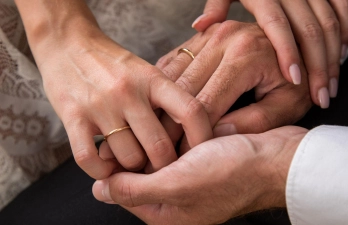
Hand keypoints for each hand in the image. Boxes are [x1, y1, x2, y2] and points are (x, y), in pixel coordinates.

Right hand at [27, 14, 212, 177]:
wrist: (67, 44)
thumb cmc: (113, 64)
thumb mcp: (145, 72)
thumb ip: (166, 100)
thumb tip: (191, 136)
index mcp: (153, 79)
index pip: (190, 111)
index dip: (202, 137)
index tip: (201, 154)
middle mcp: (128, 92)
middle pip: (159, 146)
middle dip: (164, 166)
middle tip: (161, 168)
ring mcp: (100, 106)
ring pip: (128, 157)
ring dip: (132, 168)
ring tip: (131, 162)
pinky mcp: (73, 117)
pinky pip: (89, 159)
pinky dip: (101, 172)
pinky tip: (105, 167)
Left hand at [92, 126, 307, 224]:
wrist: (276, 158)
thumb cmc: (233, 174)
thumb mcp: (178, 185)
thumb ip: (137, 190)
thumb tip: (100, 191)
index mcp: (167, 214)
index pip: (124, 192)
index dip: (115, 168)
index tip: (113, 142)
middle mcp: (176, 199)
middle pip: (140, 175)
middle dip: (136, 153)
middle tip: (132, 127)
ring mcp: (190, 180)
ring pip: (158, 158)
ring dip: (153, 141)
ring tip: (150, 119)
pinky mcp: (203, 162)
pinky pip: (177, 149)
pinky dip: (172, 136)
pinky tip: (169, 118)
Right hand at [156, 21, 311, 150]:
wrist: (300, 46)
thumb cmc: (297, 80)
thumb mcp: (287, 106)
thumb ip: (255, 122)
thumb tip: (216, 135)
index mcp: (246, 55)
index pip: (206, 104)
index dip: (193, 135)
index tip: (187, 158)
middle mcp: (223, 38)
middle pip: (181, 89)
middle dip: (171, 123)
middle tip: (166, 149)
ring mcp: (210, 33)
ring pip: (171, 75)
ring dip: (163, 105)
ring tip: (161, 131)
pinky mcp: (202, 34)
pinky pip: (173, 62)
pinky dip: (166, 86)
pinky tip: (166, 106)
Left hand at [192, 0, 347, 107]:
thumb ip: (216, 5)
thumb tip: (200, 27)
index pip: (277, 24)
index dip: (288, 52)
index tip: (295, 81)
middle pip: (309, 29)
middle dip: (318, 66)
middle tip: (320, 98)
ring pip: (329, 22)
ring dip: (334, 56)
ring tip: (330, 87)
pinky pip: (343, 6)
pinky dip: (346, 30)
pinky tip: (341, 54)